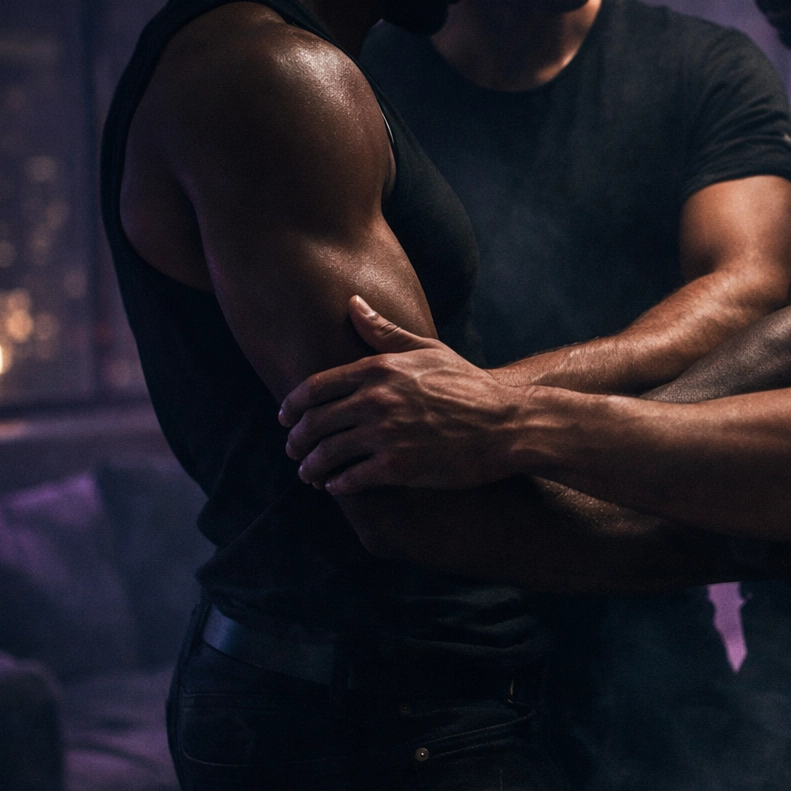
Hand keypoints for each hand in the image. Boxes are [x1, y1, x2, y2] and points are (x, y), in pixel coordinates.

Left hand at [280, 296, 523, 493]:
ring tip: (309, 475)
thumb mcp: (428, 350)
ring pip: (327, 454)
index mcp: (378, 370)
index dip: (292, 405)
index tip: (284, 418)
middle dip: (296, 441)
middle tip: (293, 451)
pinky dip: (338, 485)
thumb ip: (385, 332)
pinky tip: (336, 487)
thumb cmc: (470, 386)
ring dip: (311, 467)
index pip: (315, 388)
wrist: (507, 424)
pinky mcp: (398, 467)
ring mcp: (385, 434)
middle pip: (315, 423)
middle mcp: (375, 400)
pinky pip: (352, 479)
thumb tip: (353, 303)